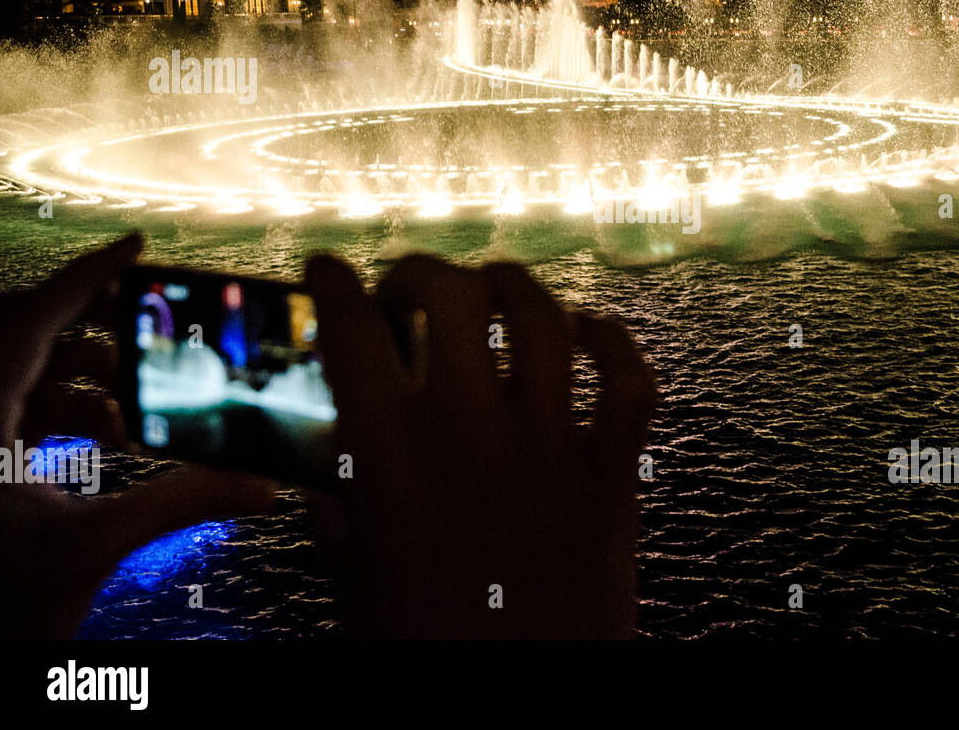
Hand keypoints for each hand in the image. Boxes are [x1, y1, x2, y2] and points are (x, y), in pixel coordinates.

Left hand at [0, 235, 276, 637]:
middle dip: (92, 327)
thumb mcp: (92, 544)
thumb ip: (180, 502)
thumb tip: (262, 486)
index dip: (90, 274)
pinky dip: (55, 413)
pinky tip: (101, 439)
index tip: (136, 245)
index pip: (36, 316)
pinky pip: (7, 411)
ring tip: (132, 404)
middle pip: (24, 336)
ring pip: (16, 374)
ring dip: (78, 378)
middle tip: (149, 325)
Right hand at [305, 253, 654, 637]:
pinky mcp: (610, 472)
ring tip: (494, 290)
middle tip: (413, 290)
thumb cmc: (426, 643)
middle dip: (424, 275)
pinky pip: (629, 382)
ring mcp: (549, 444)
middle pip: (452, 296)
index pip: (349, 330)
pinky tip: (591, 331)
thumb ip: (337, 509)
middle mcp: (469, 428)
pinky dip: (615, 343)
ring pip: (543, 318)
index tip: (329, 270)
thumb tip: (328, 466)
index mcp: (389, 452)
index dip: (333, 284)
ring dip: (516, 289)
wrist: (519, 701)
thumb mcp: (355, 576)